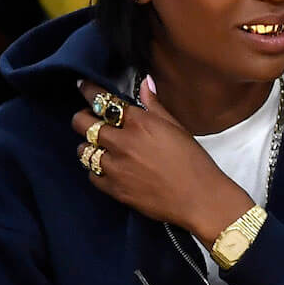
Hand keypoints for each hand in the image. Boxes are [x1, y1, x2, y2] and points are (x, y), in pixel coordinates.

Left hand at [73, 79, 252, 239]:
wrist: (200, 200)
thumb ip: (155, 106)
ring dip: (89, 147)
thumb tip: (145, 84)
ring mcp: (116, 167)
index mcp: (141, 124)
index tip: (83, 86)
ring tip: (100, 149)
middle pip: (82, 123)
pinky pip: (92, 175)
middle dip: (83, 118)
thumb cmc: (195, 163)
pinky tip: (109, 170)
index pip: (103, 101)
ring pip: (83, 150)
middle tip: (89, 121)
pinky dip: (97, 171)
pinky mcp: (114, 189)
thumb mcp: (178, 129)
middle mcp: (123, 142)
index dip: (89, 91)